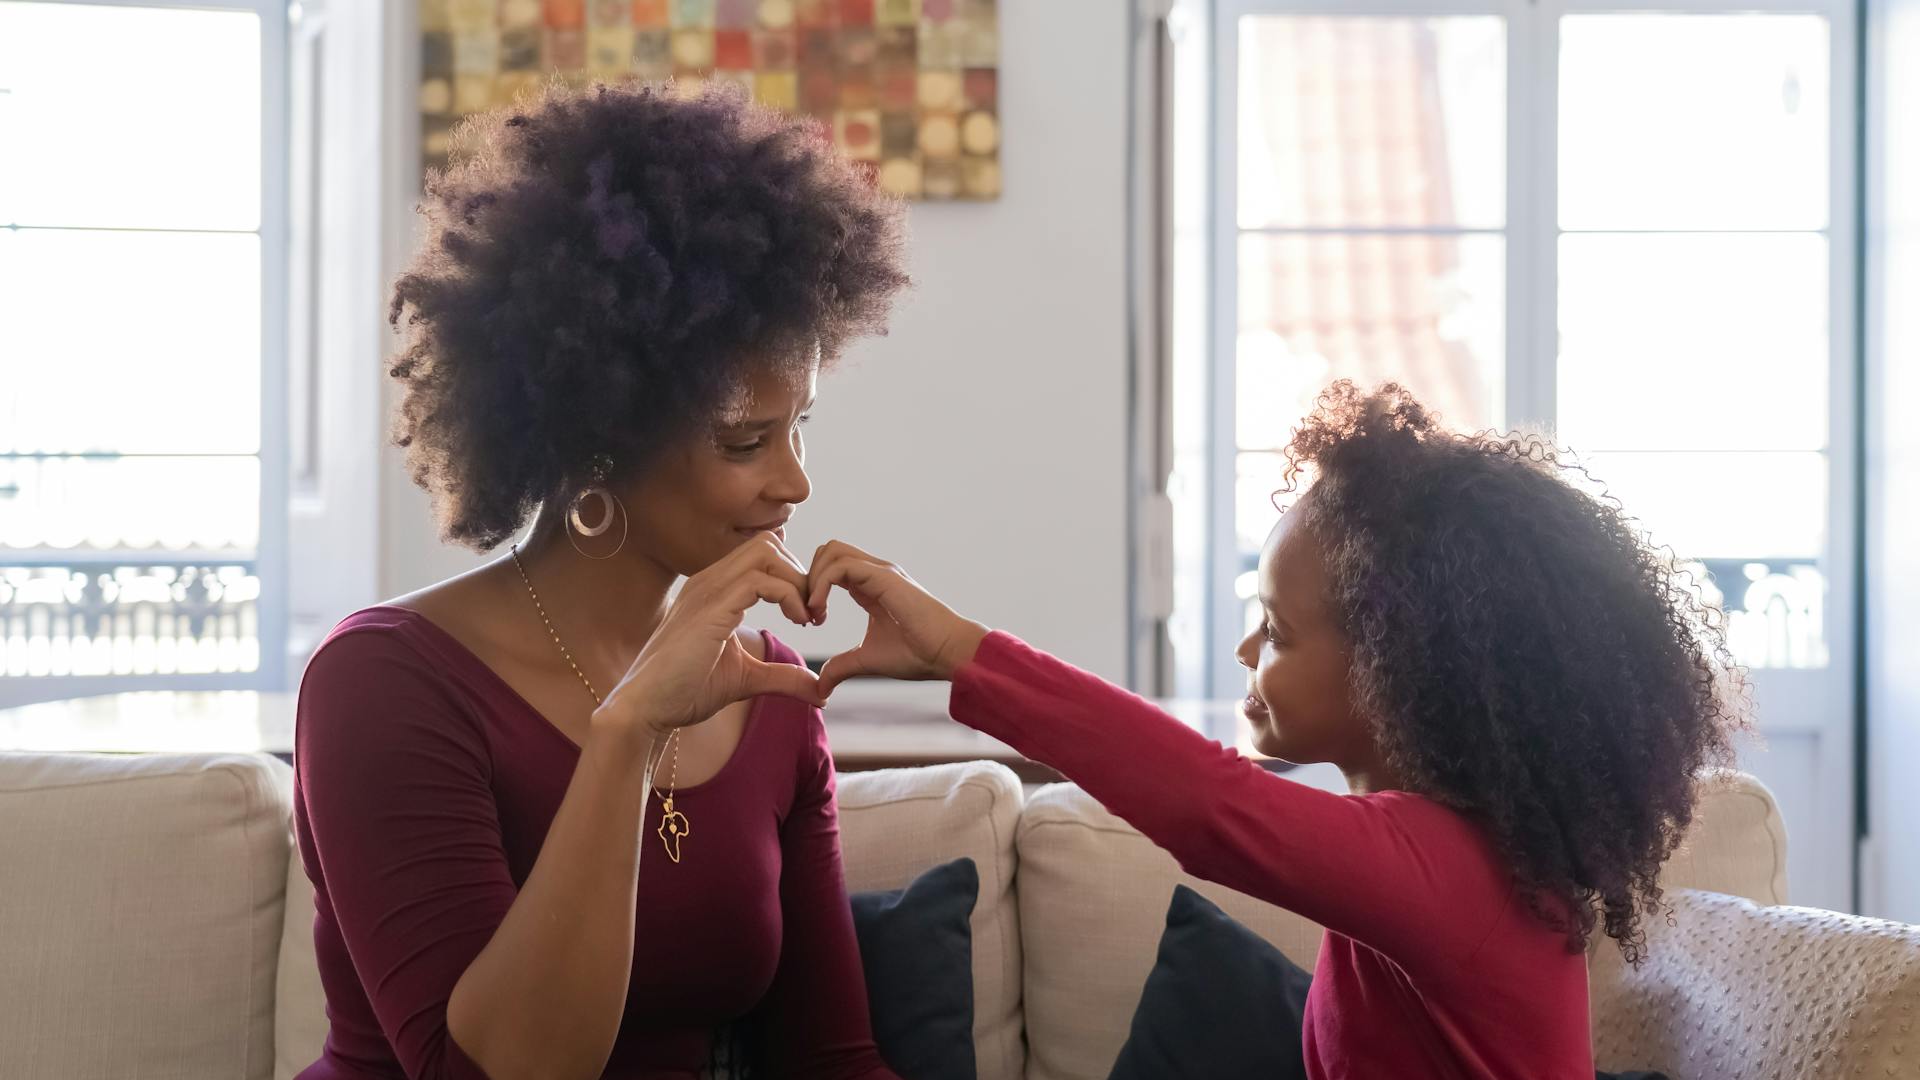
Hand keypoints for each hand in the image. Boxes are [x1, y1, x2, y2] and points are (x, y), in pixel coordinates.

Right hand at [594, 533, 822, 746]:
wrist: (646, 708)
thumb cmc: (686, 691)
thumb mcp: (747, 679)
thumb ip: (782, 677)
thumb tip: (821, 691)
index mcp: (714, 590)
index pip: (763, 554)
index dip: (794, 578)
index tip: (808, 615)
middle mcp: (709, 581)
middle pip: (768, 544)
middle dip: (800, 574)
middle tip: (813, 614)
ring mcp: (707, 590)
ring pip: (767, 553)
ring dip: (797, 582)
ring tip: (806, 617)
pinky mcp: (711, 609)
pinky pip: (760, 580)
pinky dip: (789, 595)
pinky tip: (797, 622)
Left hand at [806, 540, 990, 697]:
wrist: (948, 653)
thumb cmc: (917, 654)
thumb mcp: (868, 660)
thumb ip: (842, 667)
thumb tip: (821, 687)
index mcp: (870, 586)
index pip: (831, 567)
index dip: (813, 589)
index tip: (812, 621)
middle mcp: (874, 572)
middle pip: (828, 550)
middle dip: (808, 578)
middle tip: (809, 613)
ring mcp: (879, 571)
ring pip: (831, 550)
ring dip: (812, 580)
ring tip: (815, 613)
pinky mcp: (883, 577)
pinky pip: (840, 566)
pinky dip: (821, 585)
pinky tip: (821, 611)